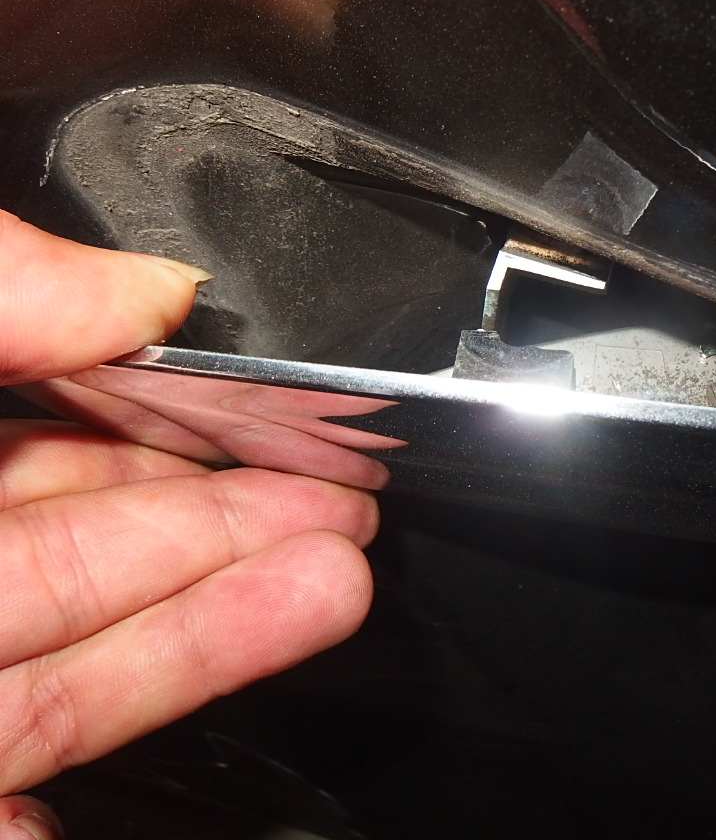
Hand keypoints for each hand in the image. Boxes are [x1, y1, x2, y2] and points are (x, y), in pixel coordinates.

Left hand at [0, 212, 378, 831]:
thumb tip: (149, 286)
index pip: (42, 416)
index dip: (163, 404)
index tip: (269, 399)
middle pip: (87, 537)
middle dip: (232, 514)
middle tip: (344, 495)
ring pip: (86, 654)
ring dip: (223, 624)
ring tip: (337, 579)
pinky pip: (52, 758)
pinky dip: (125, 757)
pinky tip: (229, 707)